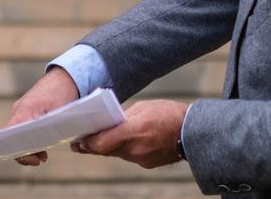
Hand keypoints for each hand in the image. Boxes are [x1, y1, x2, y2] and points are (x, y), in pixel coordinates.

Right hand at [7, 66, 79, 165]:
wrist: (66, 75)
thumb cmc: (64, 92)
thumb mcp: (59, 113)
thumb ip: (47, 127)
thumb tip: (39, 145)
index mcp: (24, 110)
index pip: (10, 135)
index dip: (18, 151)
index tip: (33, 159)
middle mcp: (19, 110)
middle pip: (14, 137)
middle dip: (25, 152)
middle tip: (40, 160)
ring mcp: (22, 109)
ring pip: (20, 133)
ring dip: (30, 146)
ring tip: (43, 156)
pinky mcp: (28, 110)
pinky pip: (25, 127)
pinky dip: (32, 138)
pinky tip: (43, 147)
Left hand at [71, 99, 188, 168]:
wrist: (193, 132)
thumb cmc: (168, 114)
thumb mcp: (143, 107)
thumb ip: (123, 118)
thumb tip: (109, 124)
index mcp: (132, 131)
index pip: (101, 142)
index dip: (86, 142)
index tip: (77, 140)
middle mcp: (134, 149)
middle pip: (105, 150)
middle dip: (92, 146)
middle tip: (79, 144)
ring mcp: (141, 159)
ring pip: (117, 154)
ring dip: (107, 147)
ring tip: (97, 141)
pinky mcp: (147, 163)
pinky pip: (129, 156)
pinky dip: (123, 149)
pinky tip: (122, 143)